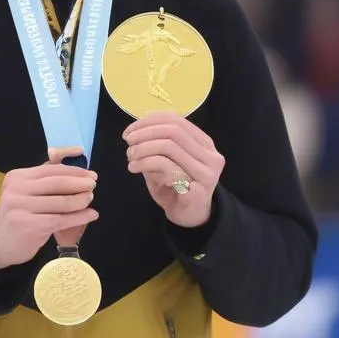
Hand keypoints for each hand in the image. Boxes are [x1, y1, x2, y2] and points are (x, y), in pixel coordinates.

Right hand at [0, 147, 97, 269]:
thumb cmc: (18, 216)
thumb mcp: (25, 193)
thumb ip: (44, 180)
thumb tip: (74, 167)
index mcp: (17, 177)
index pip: (50, 170)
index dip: (73, 171)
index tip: (90, 174)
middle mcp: (16, 190)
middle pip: (57, 183)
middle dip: (80, 183)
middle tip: (93, 185)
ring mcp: (21, 207)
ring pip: (61, 202)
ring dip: (81, 200)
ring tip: (90, 200)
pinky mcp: (30, 226)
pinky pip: (61, 219)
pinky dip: (80, 217)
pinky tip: (91, 215)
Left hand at [124, 112, 224, 227]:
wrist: (189, 217)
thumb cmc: (176, 187)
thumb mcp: (165, 161)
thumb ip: (157, 144)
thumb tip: (136, 130)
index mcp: (203, 142)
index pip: (176, 120)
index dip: (150, 121)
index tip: (130, 130)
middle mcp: (210, 154)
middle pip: (173, 131)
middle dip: (145, 133)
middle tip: (128, 142)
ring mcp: (207, 171)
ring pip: (169, 146)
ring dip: (144, 148)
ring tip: (130, 157)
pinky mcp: (199, 188)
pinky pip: (167, 167)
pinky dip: (146, 164)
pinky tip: (135, 168)